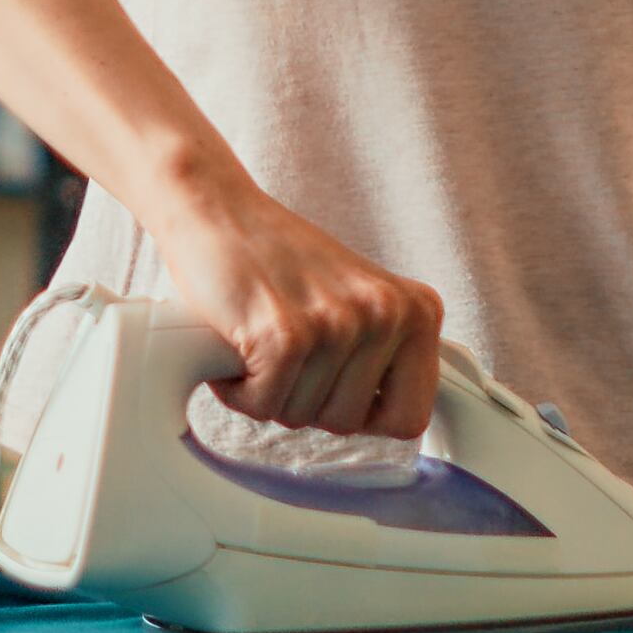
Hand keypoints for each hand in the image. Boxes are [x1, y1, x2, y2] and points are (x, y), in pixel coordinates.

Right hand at [144, 182, 446, 438]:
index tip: (333, 387)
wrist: (215, 208)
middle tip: (286, 350)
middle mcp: (387, 313)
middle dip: (307, 401)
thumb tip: (396, 421)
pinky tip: (238, 343)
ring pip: (302, 418)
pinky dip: (238, 388)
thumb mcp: (357, 300)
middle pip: (349, 424)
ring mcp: (337, 323)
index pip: (410, 419)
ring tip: (260, 339)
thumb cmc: (278, 258)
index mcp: (417, 310)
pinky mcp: (285, 335)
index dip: (363, 416)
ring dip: (268, 391)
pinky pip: (263, 405)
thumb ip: (386, 354)